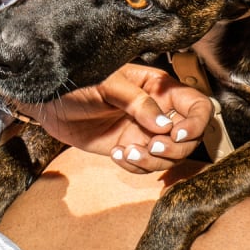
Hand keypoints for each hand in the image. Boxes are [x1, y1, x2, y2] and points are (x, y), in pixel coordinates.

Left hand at [27, 63, 212, 172]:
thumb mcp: (109, 85)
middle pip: (190, 138)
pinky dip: (136, 167)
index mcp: (160, 89)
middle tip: (151, 145)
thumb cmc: (80, 82)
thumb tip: (164, 125)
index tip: (176, 134)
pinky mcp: (130, 148)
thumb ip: (138, 103)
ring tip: (128, 152)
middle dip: (174, 148)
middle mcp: (158, 111)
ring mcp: (145, 132)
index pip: (198, 106)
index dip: (196, 123)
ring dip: (153, 161)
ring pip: (169, 157)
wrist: (50, 102)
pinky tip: (118, 155)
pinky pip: (146, 167)